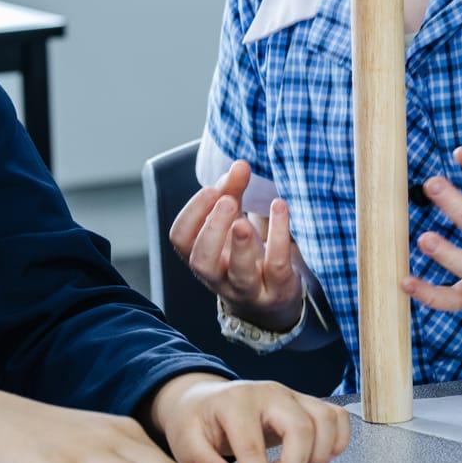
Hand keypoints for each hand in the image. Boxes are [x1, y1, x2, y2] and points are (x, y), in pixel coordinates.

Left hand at [146, 372, 349, 462]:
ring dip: (318, 453)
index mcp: (235, 403)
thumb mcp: (184, 442)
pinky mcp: (306, 402)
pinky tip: (316, 457)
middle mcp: (269, 393)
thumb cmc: (196, 422)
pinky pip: (337, 416)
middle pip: (301, 427)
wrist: (205, 399)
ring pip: (325, 420)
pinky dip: (337, 440)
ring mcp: (292, 394)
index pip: (253, 446)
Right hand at [169, 160, 304, 330]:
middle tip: (226, 201)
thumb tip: (240, 164)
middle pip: (202, 261)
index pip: (181, 239)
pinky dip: (278, 237)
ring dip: (241, 245)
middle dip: (212, 229)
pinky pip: (277, 267)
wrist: (272, 298)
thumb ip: (232, 191)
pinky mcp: (278, 290)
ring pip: (239, 275)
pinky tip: (280, 208)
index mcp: (201, 256)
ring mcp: (249, 288)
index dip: (192, 214)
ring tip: (245, 220)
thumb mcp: (233, 220)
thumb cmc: (245, 252)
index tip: (212, 190)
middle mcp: (219, 277)